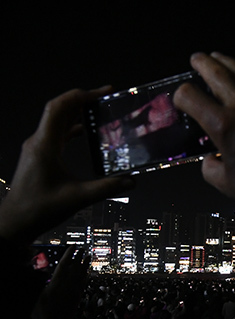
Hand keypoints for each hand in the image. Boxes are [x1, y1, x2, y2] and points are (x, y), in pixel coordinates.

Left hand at [0, 88, 134, 244]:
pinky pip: (58, 134)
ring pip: (58, 121)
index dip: (81, 96)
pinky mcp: (41, 156)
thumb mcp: (77, 198)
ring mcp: (39, 148)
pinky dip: (73, 128)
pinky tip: (86, 133)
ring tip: (99, 111)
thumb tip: (130, 181)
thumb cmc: (38, 209)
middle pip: (60, 110)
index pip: (59, 108)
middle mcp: (39, 142)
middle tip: (105, 98)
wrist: (16, 222)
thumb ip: (106, 188)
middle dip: (83, 100)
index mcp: (45, 145)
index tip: (102, 93)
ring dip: (78, 113)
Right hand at [31, 246, 89, 318]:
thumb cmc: (42, 311)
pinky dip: (86, 276)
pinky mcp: (78, 296)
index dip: (69, 253)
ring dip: (86, 264)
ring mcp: (75, 290)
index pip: (65, 263)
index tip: (74, 246)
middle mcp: (69, 284)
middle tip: (83, 248)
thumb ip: (38, 282)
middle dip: (79, 256)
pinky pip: (84, 282)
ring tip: (89, 257)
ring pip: (82, 274)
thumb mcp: (36, 294)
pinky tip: (87, 273)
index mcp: (58, 281)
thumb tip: (40, 272)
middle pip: (76, 266)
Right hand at [174, 52, 234, 225]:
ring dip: (225, 63)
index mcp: (225, 126)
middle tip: (195, 60)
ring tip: (216, 58)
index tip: (180, 101)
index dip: (180, 97)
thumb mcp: (224, 182)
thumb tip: (210, 158)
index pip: (191, 96)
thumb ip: (210, 166)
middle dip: (202, 63)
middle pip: (217, 73)